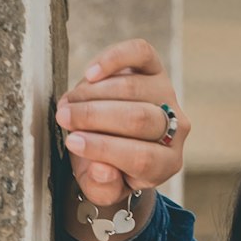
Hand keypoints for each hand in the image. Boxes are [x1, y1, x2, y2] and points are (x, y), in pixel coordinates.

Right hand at [54, 37, 190, 208]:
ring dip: (92, 95)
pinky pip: (139, 53)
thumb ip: (102, 187)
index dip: (103, 149)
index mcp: (167, 163)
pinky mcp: (154, 68)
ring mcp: (167, 95)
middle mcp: (176, 129)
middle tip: (64, 119)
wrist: (112, 139)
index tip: (72, 142)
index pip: (142, 157)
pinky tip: (90, 73)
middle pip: (139, 119)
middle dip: (94, 117)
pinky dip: (113, 59)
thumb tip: (103, 169)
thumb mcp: (102, 187)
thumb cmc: (106, 165)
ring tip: (68, 105)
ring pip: (132, 88)